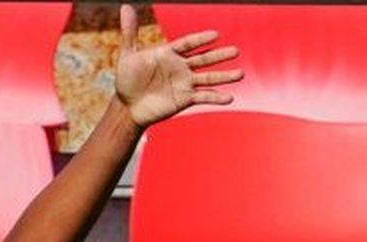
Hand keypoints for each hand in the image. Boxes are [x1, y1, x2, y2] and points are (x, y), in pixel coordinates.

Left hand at [114, 3, 242, 126]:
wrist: (127, 106)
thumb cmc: (127, 80)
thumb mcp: (128, 55)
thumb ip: (130, 32)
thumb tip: (126, 7)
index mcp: (169, 53)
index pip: (188, 44)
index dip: (200, 40)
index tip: (215, 35)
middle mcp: (181, 66)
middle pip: (204, 59)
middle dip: (219, 56)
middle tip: (235, 51)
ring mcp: (185, 83)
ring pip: (208, 78)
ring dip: (224, 76)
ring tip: (240, 74)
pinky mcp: (185, 99)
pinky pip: (203, 97)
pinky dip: (216, 98)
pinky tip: (229, 98)